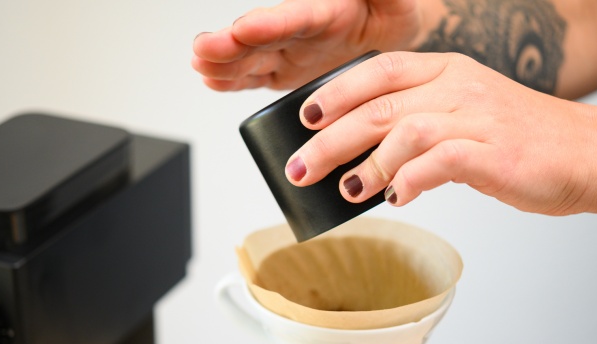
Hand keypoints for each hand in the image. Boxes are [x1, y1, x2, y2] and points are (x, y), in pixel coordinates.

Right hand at [191, 0, 422, 90]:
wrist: (391, 38)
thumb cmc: (394, 15)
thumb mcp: (396, 3)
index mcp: (325, 12)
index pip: (292, 18)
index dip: (267, 26)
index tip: (243, 28)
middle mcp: (299, 31)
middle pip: (259, 37)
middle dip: (229, 44)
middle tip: (203, 49)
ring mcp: (288, 52)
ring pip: (250, 58)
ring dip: (223, 63)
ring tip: (200, 65)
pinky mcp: (284, 72)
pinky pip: (255, 78)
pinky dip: (232, 81)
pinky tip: (211, 80)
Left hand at [285, 51, 596, 217]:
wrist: (586, 155)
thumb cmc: (517, 142)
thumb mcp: (461, 115)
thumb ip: (414, 128)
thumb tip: (355, 161)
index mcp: (447, 71)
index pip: (380, 70)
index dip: (337, 92)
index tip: (304, 118)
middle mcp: (459, 88)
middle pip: (378, 106)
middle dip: (329, 140)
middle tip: (300, 170)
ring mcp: (477, 119)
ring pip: (403, 131)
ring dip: (366, 165)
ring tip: (345, 191)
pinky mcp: (494, 153)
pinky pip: (439, 162)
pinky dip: (410, 181)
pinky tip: (395, 198)